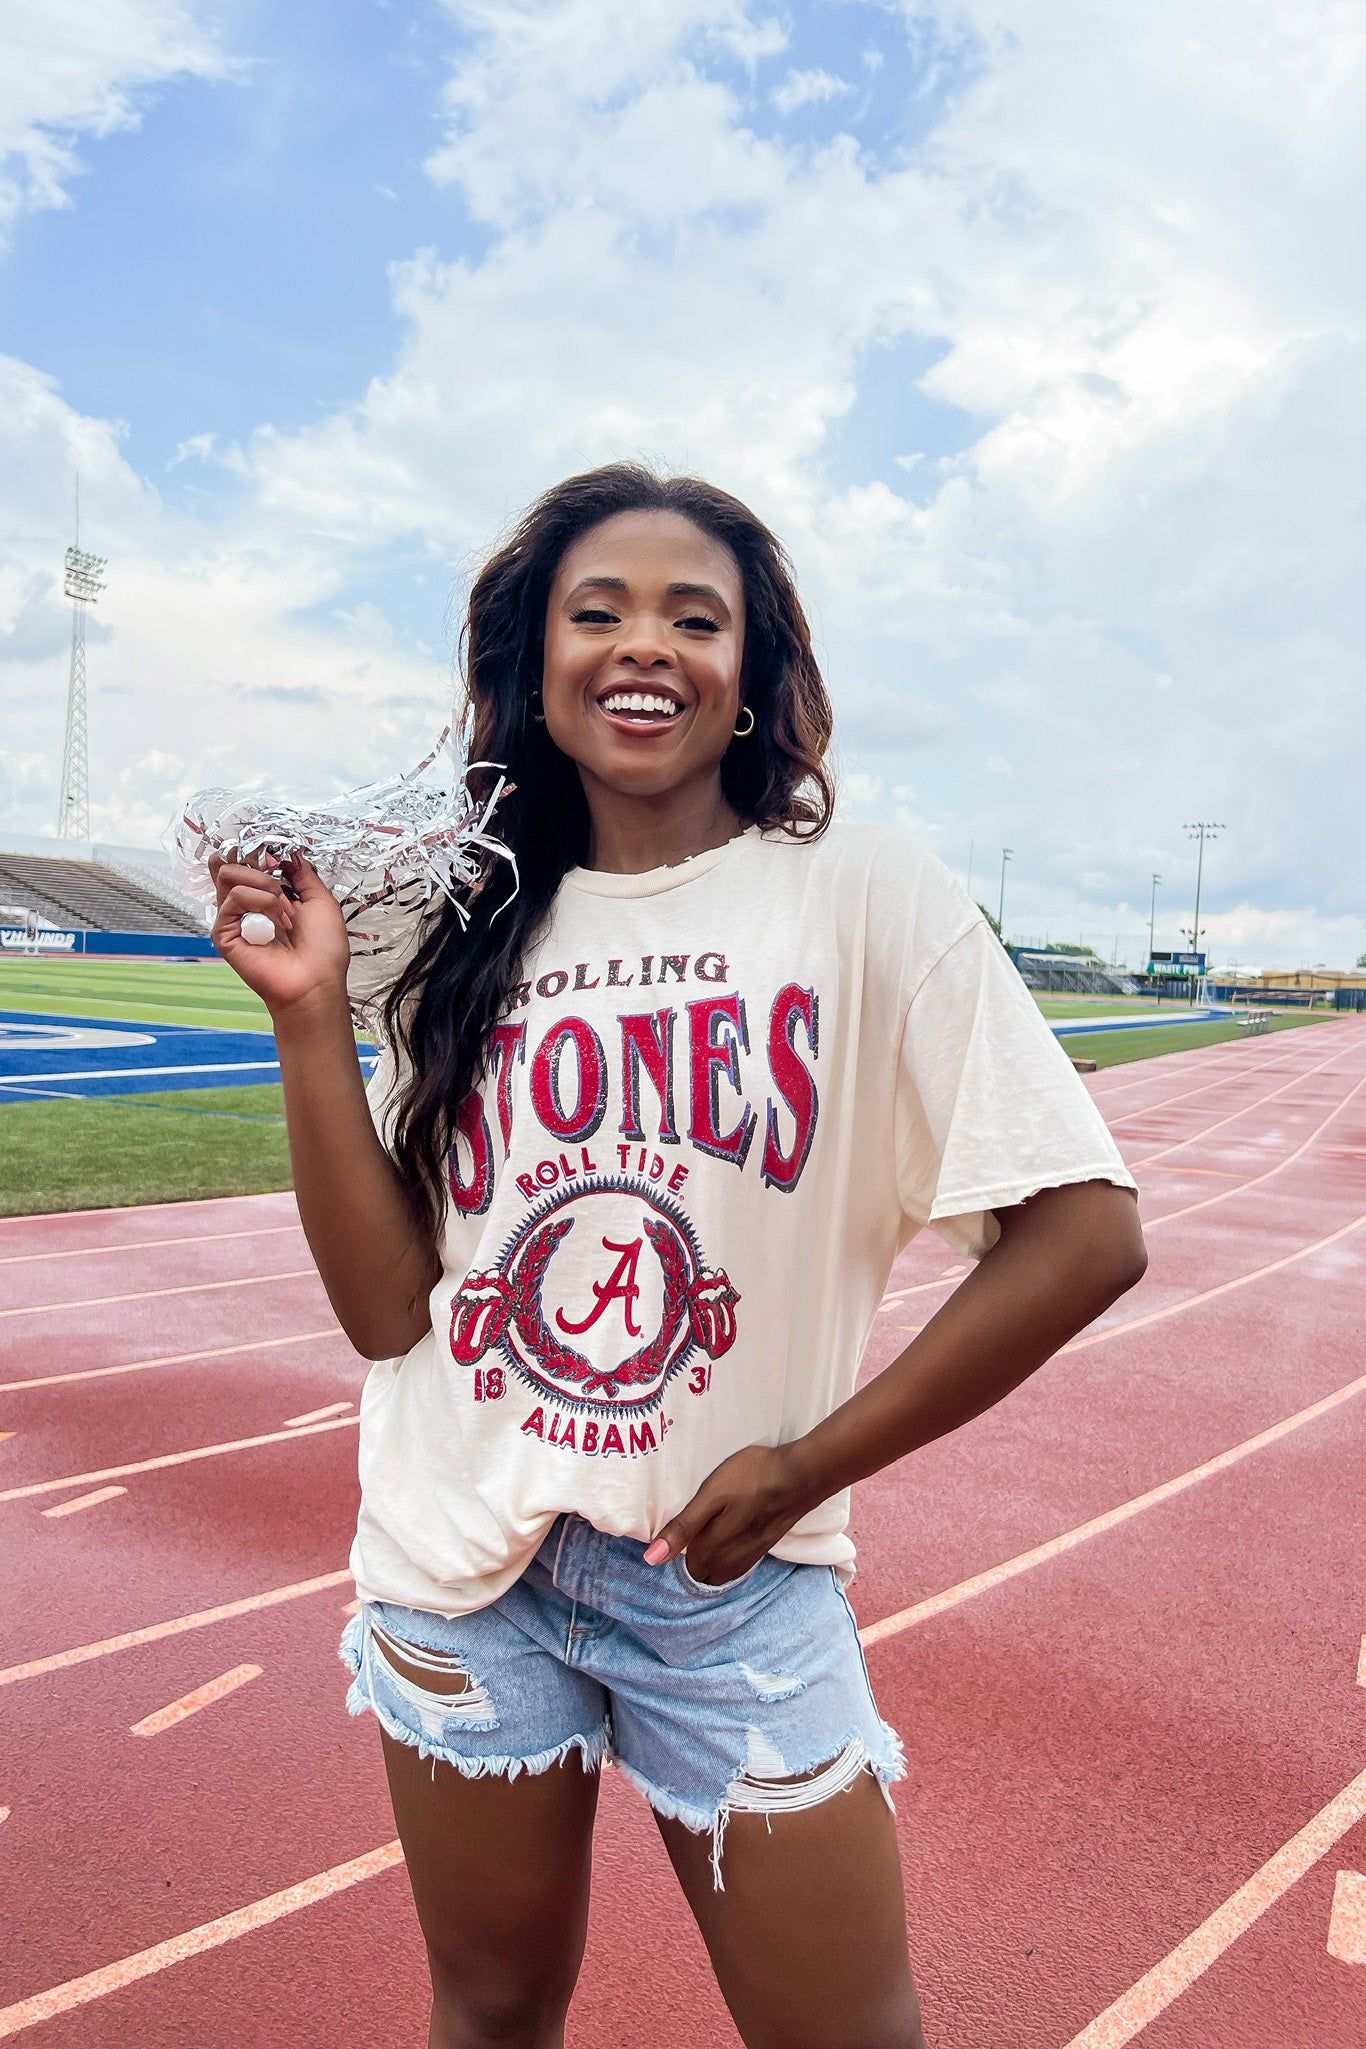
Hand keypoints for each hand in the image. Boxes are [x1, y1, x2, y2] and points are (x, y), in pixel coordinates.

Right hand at [209, 848, 351, 1018]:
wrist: (317, 980)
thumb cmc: (323, 949)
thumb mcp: (320, 900)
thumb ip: (303, 874)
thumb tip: (288, 854)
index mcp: (267, 897)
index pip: (245, 863)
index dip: (256, 853)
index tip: (275, 858)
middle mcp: (247, 906)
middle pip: (231, 864)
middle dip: (261, 869)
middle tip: (283, 891)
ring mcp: (234, 919)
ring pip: (228, 875)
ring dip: (264, 888)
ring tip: (285, 913)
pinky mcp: (224, 933)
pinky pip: (232, 900)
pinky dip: (260, 904)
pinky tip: (275, 924)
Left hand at [643, 1443, 811, 1585]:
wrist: (800, 1476)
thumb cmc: (751, 1479)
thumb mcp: (710, 1496)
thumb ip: (682, 1528)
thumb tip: (651, 1559)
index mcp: (710, 1552)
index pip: (682, 1565)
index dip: (676, 1547)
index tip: (678, 1526)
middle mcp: (729, 1564)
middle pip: (700, 1570)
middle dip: (692, 1555)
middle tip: (692, 1525)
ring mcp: (748, 1558)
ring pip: (719, 1570)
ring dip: (710, 1557)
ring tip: (707, 1529)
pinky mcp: (763, 1549)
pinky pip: (736, 1564)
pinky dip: (727, 1555)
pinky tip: (729, 1534)